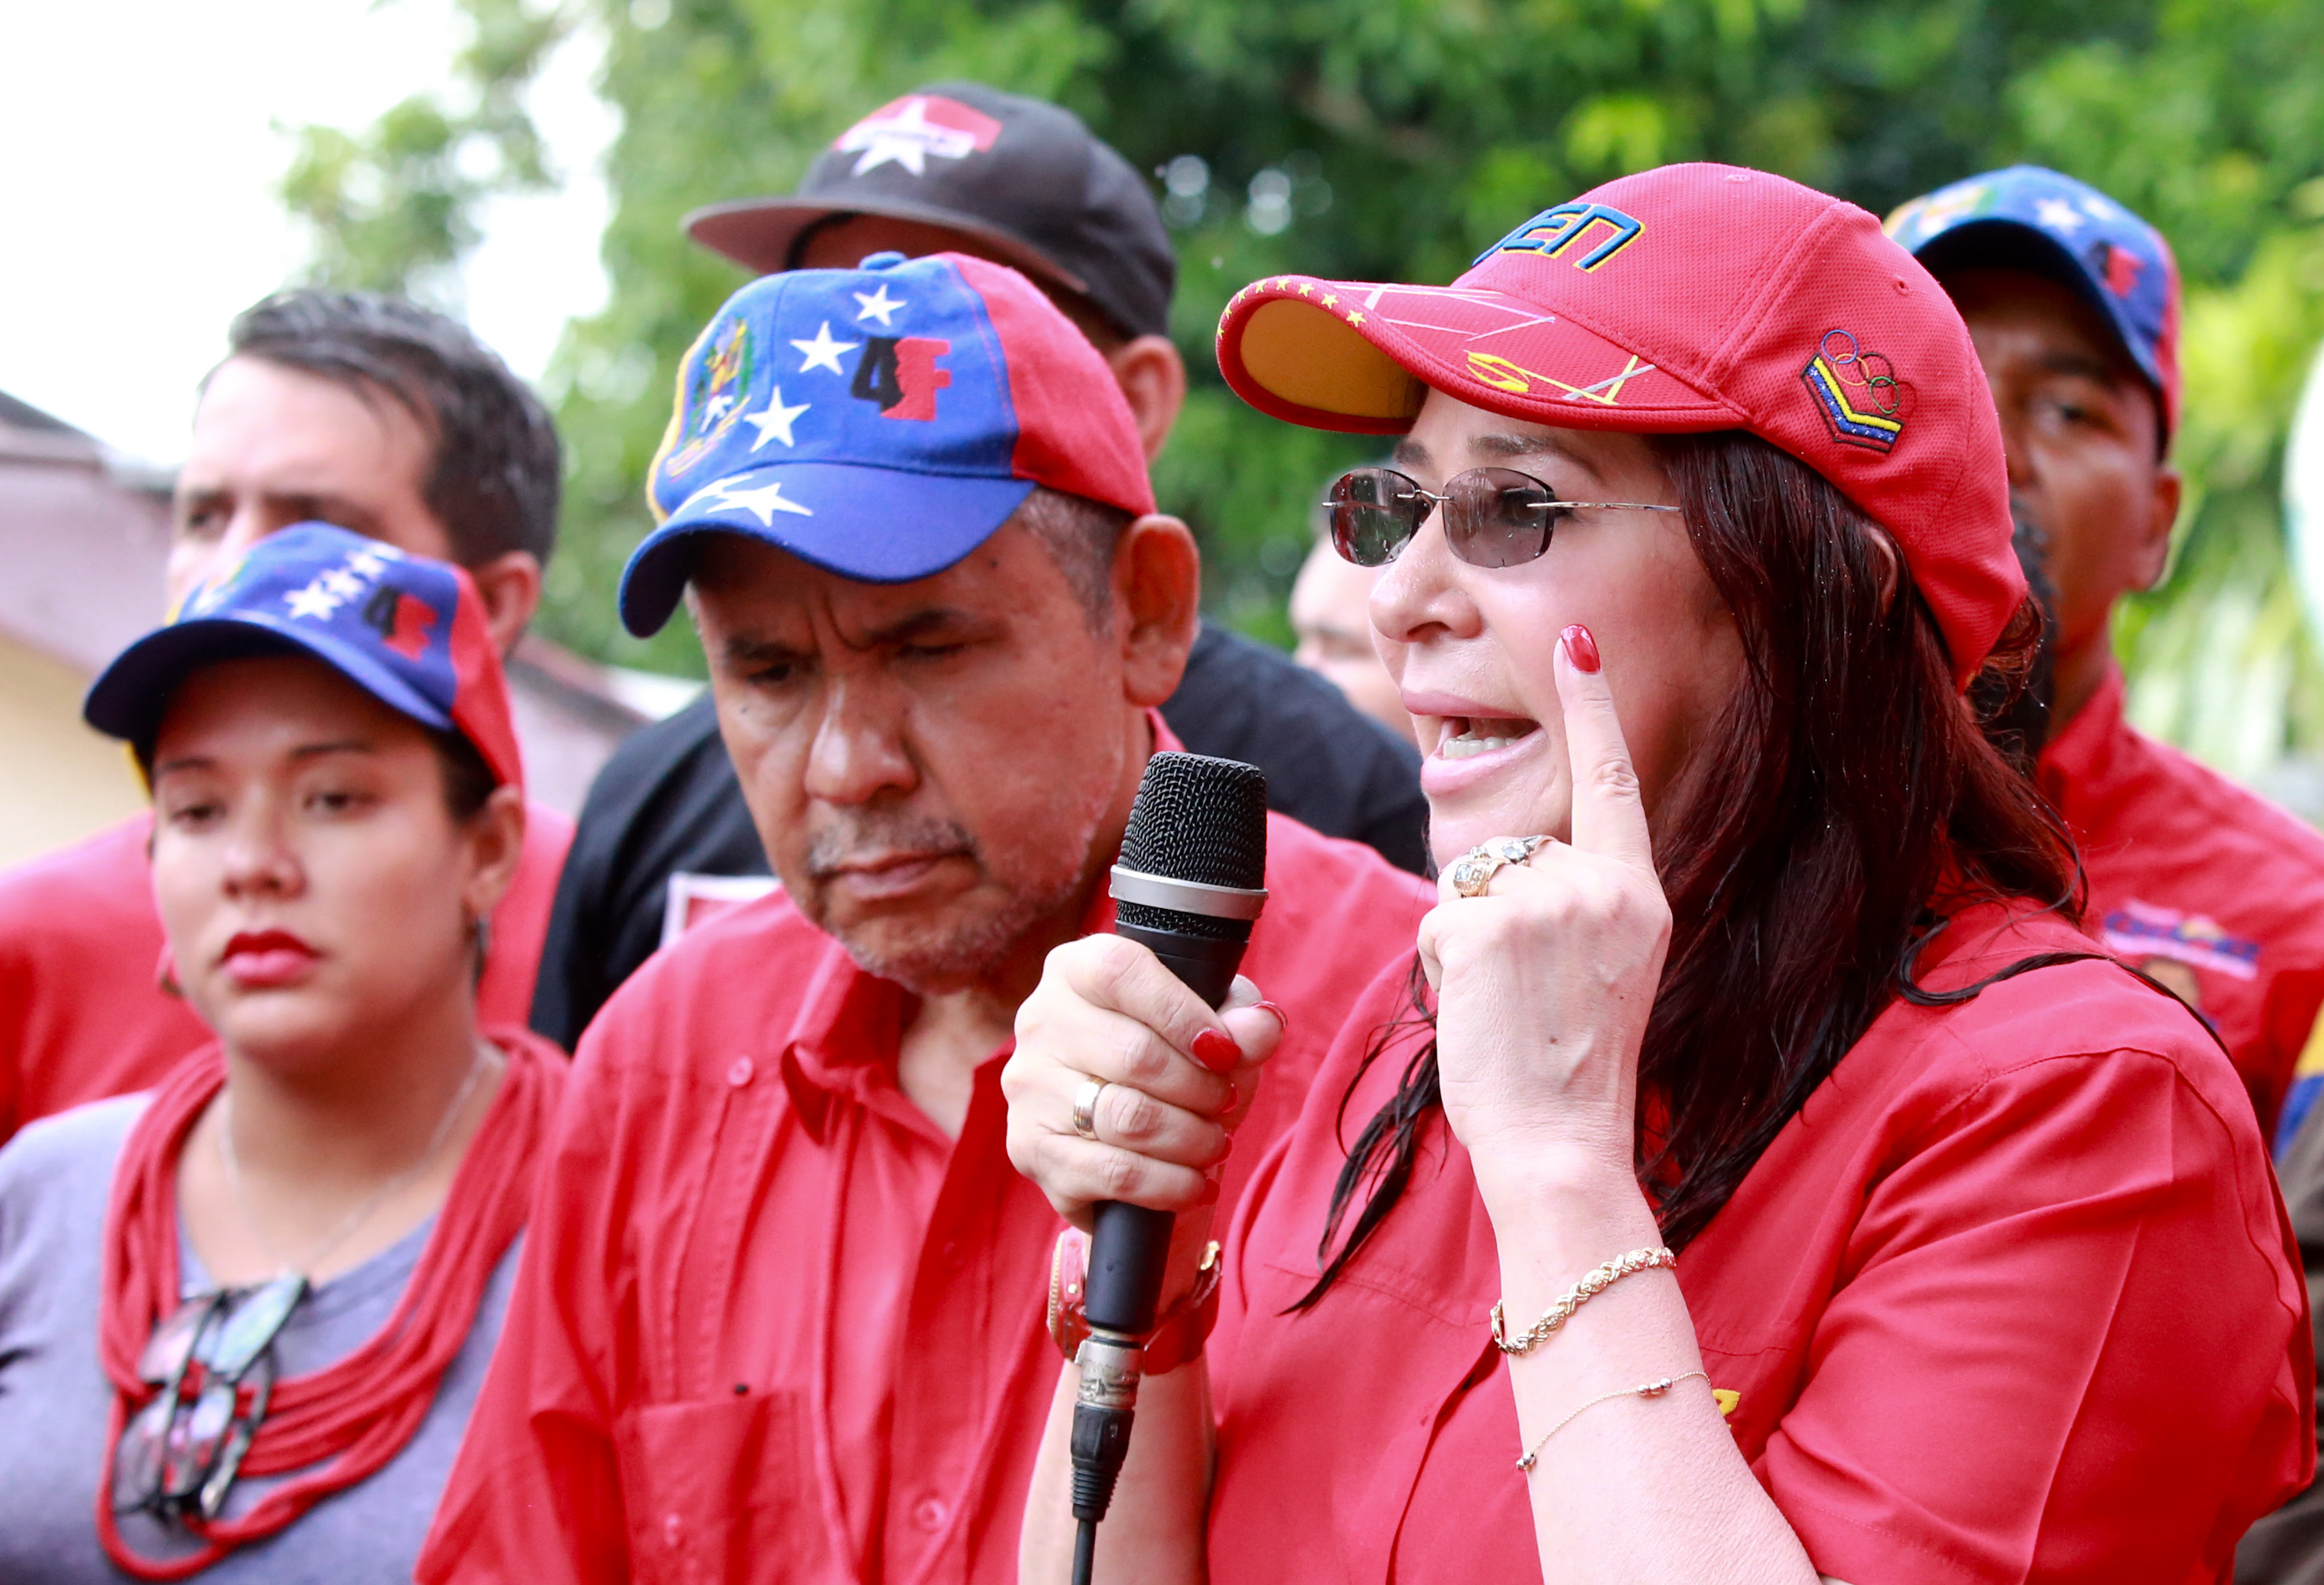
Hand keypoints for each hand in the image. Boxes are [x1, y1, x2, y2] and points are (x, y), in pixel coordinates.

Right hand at [1003, 935, 1283, 1231]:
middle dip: (1201, 1088)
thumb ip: (1241, 1020)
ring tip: (1215, 1143)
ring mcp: (1030, 1087)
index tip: (1225, 1052)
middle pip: (1135, 1054)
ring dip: (1191, 1138)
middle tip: (1226, 1103)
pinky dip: (1170, 1183)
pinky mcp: (1032, 1150)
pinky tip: (1195, 1182)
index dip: (1182, 1014)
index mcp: (1076, 970)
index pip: (1121, 973)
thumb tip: (1260, 1028)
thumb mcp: (1214, 1026)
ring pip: (1128, 1118)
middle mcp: (1041, 1021)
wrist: (1130, 1135)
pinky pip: (1115, 1172)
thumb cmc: (1174, 1061)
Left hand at [1418, 626, 1670, 1186]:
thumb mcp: (1609, 969)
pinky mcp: (1479, 927)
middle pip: (1513, 852)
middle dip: (1497, 910)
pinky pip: (1435, 919)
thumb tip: (1519, 864)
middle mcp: (1597, 886)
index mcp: (1640, 895)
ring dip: (1467, 939)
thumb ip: (1580, 903)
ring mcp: (1539, 902)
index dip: (1593, 708)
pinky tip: (1478, 1010)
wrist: (1562, 1144)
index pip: (1614, 782)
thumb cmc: (1575, 1070)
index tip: (1576, 640)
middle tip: (1528, 995)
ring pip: (1467, 884)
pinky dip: (1439, 966)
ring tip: (1508, 1006)